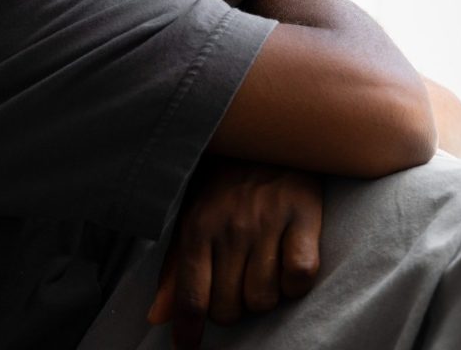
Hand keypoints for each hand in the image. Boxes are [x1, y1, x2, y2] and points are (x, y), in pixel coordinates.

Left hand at [146, 154, 321, 349]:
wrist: (269, 132)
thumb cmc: (226, 181)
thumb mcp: (193, 215)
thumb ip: (175, 268)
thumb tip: (157, 317)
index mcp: (199, 225)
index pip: (192, 295)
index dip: (190, 329)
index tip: (189, 345)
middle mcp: (231, 225)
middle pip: (229, 307)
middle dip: (231, 307)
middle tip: (237, 284)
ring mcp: (268, 220)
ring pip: (264, 298)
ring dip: (263, 295)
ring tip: (263, 268)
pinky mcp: (303, 214)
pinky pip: (300, 275)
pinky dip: (295, 282)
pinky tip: (288, 263)